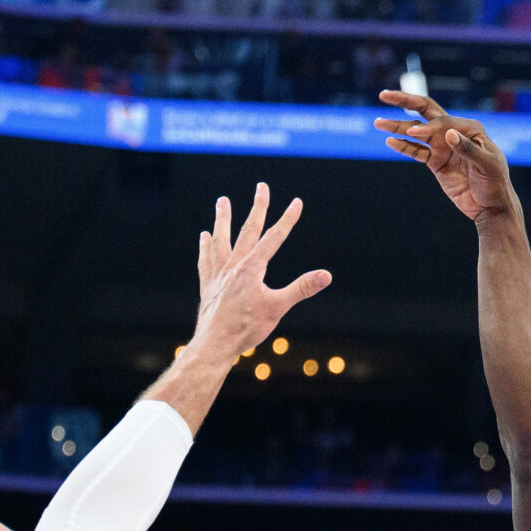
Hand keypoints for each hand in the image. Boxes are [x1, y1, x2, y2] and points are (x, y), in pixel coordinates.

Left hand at [193, 182, 332, 359]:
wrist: (215, 343)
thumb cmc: (247, 327)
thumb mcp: (278, 307)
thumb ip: (302, 288)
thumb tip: (326, 275)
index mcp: (252, 267)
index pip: (274, 237)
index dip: (287, 219)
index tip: (297, 202)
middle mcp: (234, 265)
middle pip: (247, 230)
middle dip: (258, 207)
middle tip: (261, 186)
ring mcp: (219, 274)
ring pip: (221, 239)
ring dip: (223, 219)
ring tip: (222, 201)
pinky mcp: (208, 286)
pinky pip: (206, 260)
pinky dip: (206, 247)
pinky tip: (204, 237)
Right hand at [374, 90, 515, 220]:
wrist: (491, 206)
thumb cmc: (495, 183)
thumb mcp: (487, 165)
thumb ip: (468, 149)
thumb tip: (449, 133)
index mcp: (469, 128)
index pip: (442, 121)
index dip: (428, 126)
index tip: (415, 133)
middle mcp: (454, 133)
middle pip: (425, 111)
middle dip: (405, 102)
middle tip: (384, 95)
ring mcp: (443, 147)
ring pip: (416, 132)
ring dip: (397, 127)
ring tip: (377, 122)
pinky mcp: (436, 163)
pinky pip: (416, 152)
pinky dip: (403, 146)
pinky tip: (390, 141)